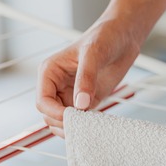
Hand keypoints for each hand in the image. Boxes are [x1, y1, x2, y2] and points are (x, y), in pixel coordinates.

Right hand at [36, 19, 141, 136]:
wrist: (123, 37)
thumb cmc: (105, 38)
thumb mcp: (94, 54)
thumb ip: (86, 78)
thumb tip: (81, 105)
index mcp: (50, 72)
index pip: (42, 101)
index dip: (54, 112)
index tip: (73, 116)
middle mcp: (57, 85)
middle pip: (49, 115)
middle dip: (63, 122)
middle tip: (84, 124)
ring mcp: (71, 95)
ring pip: (62, 120)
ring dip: (72, 128)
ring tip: (90, 126)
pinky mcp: (87, 101)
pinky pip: (80, 119)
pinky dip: (85, 126)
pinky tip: (97, 124)